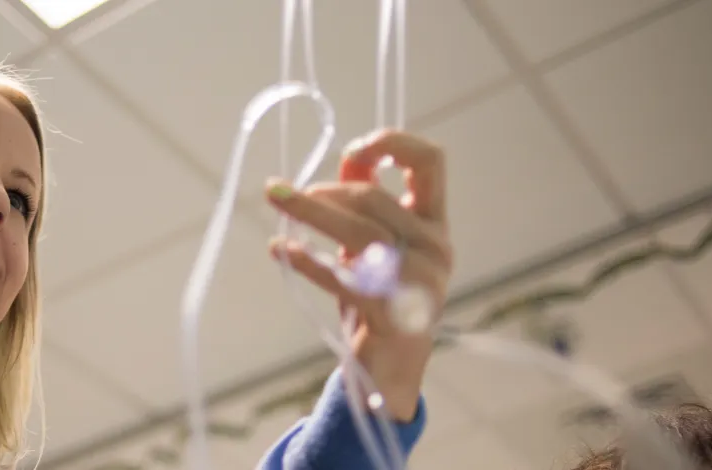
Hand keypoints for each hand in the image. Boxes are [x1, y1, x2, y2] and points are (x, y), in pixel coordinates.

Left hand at [263, 130, 451, 422]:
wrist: (390, 366)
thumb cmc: (381, 295)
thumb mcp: (377, 243)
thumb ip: (368, 199)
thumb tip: (351, 153)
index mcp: (434, 222)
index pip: (431, 162)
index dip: (394, 142)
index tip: (355, 146)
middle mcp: (435, 247)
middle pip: (374, 200)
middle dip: (324, 191)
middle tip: (281, 192)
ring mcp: (419, 282)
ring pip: (359, 233)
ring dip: (310, 212)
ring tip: (276, 201)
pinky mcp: (392, 314)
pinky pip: (344, 279)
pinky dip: (308, 262)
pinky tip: (280, 249)